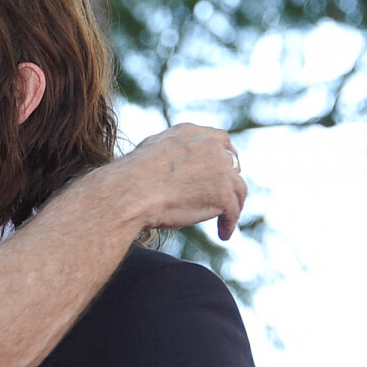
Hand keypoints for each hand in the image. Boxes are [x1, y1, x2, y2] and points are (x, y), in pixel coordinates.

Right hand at [114, 123, 246, 239]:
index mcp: (189, 133)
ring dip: (233, 204)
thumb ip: (165, 154)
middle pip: (232, 163)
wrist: (127, 194)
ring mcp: (219, 168)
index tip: (220, 174)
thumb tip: (164, 167)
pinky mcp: (222, 193)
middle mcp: (209, 145)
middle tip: (224, 197)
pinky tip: (223, 233)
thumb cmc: (129, 180)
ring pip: (238, 188)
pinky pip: (233, 210)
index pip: (219, 141)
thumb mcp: (147, 153)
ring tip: (226, 220)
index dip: (222, 160)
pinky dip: (229, 223)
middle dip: (229, 180)